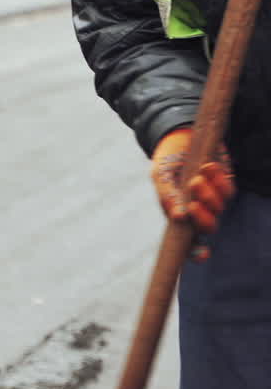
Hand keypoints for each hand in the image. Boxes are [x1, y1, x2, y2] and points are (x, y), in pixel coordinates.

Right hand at [150, 128, 234, 243]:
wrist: (179, 134)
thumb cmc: (166, 158)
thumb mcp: (160, 175)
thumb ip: (167, 195)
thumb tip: (178, 217)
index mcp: (177, 213)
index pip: (188, 240)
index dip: (196, 251)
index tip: (202, 254)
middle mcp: (197, 210)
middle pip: (208, 227)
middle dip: (204, 218)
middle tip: (193, 204)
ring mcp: (212, 197)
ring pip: (219, 208)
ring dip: (209, 195)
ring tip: (197, 178)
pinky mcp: (224, 183)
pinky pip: (228, 189)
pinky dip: (219, 180)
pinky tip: (208, 166)